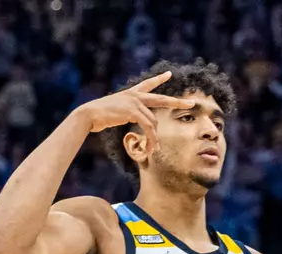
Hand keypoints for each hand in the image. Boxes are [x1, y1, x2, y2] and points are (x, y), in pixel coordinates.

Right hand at [75, 72, 194, 147]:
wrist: (90, 115)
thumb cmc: (100, 117)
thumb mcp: (117, 114)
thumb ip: (129, 115)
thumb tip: (137, 124)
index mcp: (131, 94)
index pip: (148, 84)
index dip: (159, 79)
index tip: (169, 74)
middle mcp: (135, 95)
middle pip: (162, 99)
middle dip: (178, 102)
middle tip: (192, 102)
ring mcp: (134, 101)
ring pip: (153, 122)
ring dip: (154, 138)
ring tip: (153, 150)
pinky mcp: (133, 110)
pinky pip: (148, 126)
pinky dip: (151, 138)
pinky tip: (150, 147)